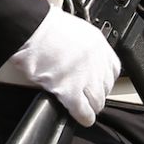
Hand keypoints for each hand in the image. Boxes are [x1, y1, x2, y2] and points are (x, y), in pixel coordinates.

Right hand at [0, 6, 120, 126]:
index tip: (97, 83)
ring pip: (97, 101)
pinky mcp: (70, 91)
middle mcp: (96, 62)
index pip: (112, 70)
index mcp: (98, 45)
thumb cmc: (43, 26)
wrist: (31, 29)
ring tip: (83, 108)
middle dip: (96, 94)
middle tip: (87, 96)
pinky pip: (83, 111)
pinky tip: (82, 118)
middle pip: (105, 87)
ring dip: (90, 106)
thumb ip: (80, 46)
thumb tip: (75, 57)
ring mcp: (85, 77)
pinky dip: (84, 116)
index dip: (104, 79)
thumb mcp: (72, 29)